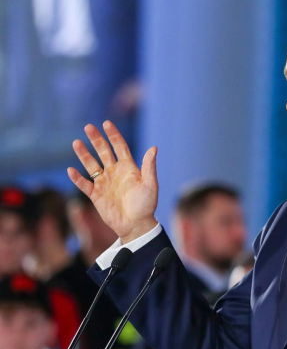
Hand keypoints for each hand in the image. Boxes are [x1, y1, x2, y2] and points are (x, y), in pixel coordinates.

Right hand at [67, 121, 158, 242]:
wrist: (136, 224)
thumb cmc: (146, 205)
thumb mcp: (150, 185)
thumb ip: (149, 167)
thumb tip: (154, 148)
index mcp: (128, 168)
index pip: (120, 147)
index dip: (113, 135)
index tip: (106, 123)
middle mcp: (114, 172)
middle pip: (103, 152)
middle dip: (96, 139)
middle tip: (88, 127)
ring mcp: (104, 183)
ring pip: (91, 165)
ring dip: (84, 154)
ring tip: (76, 143)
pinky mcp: (96, 195)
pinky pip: (84, 184)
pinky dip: (77, 178)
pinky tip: (71, 170)